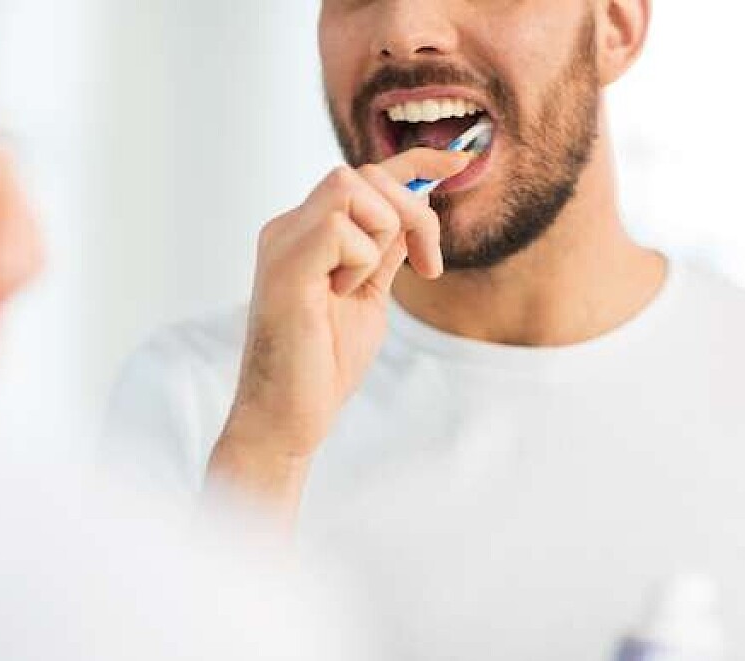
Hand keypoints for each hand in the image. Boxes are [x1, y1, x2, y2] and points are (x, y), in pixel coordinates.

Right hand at [210, 147, 469, 510]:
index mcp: (307, 234)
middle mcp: (289, 228)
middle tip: (426, 266)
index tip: (460, 162)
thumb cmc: (322, 365)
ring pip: (352, 187)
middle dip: (413, 212)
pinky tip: (339, 295)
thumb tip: (414, 212)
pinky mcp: (284, 264)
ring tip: (358, 287)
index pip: (364, 176)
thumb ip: (384, 251)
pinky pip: (340, 228)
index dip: (416, 161)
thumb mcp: (368, 295)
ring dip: (379, 237)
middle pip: (364, 174)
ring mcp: (283, 241)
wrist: (289, 416)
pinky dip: (359, 262)